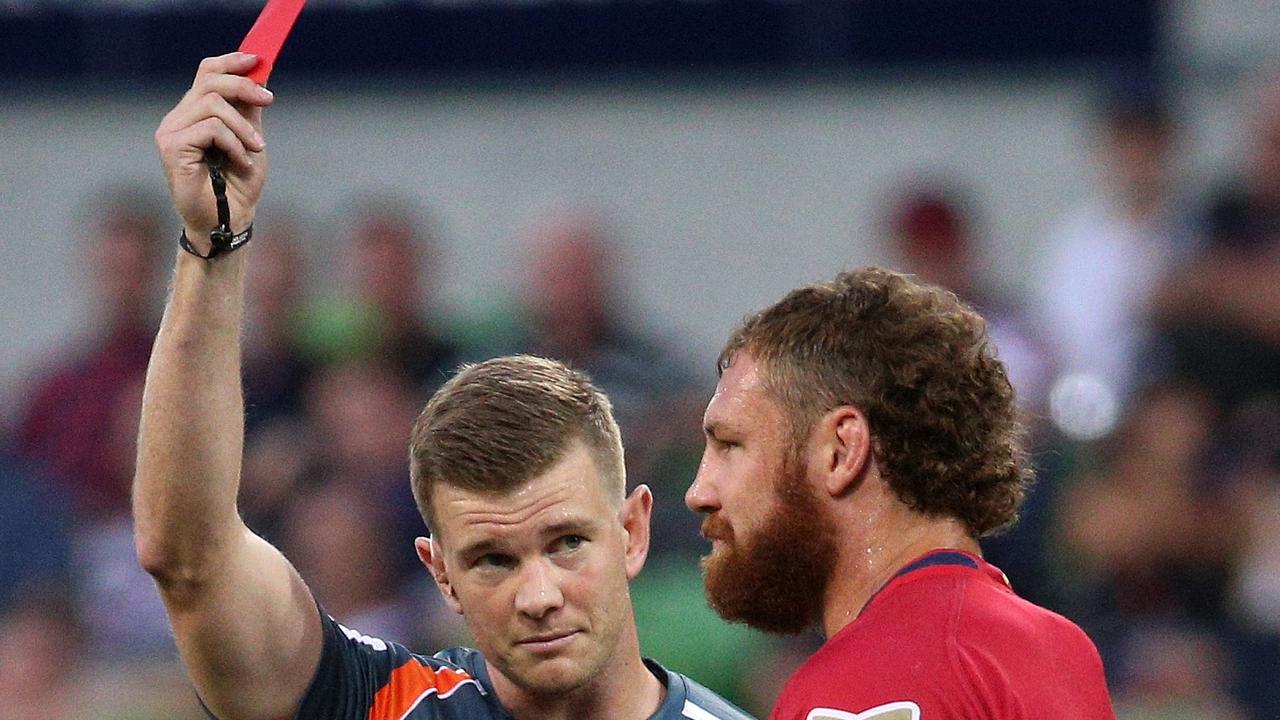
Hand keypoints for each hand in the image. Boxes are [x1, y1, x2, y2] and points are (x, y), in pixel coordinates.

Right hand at [156, 53, 273, 252]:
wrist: (230, 221)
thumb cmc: (238, 185)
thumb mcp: (250, 139)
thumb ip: (250, 109)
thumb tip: (260, 73)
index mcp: (195, 113)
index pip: (207, 73)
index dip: (232, 62)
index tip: (258, 60)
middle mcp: (178, 119)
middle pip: (210, 80)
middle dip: (244, 87)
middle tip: (269, 100)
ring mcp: (171, 132)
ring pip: (213, 104)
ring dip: (243, 127)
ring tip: (255, 150)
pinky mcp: (171, 148)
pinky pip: (210, 128)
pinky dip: (234, 144)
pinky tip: (241, 163)